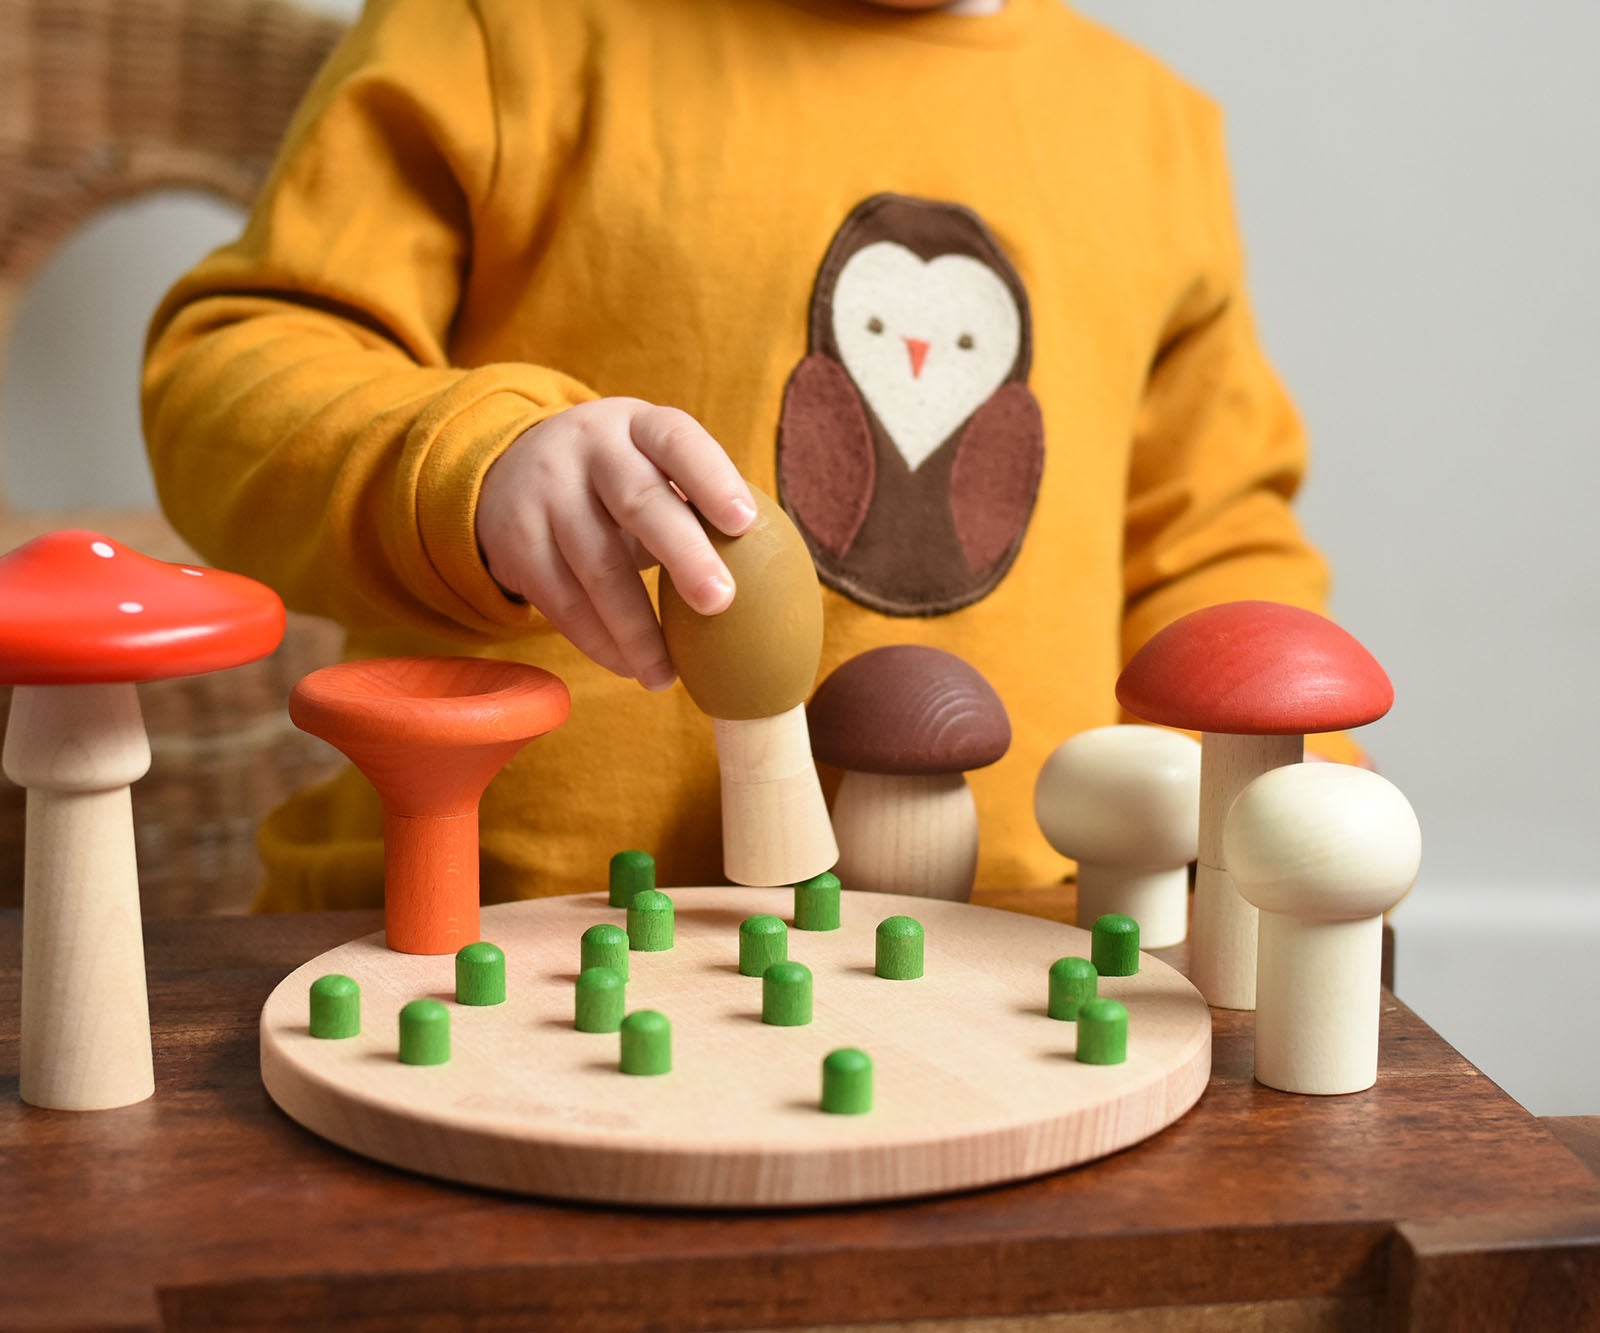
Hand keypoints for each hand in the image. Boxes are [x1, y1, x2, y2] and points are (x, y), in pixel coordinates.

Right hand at [476, 398, 755, 688]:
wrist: (509, 471)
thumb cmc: (615, 479)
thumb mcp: (648, 463)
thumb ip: (696, 500)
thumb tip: (772, 575)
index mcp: (638, 425)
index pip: (678, 441)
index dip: (712, 479)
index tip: (745, 524)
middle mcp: (589, 449)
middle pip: (638, 502)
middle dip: (683, 555)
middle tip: (719, 603)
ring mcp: (546, 493)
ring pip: (597, 566)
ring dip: (637, 629)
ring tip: (668, 675)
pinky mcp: (518, 542)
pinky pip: (562, 601)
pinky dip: (599, 642)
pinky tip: (629, 667)